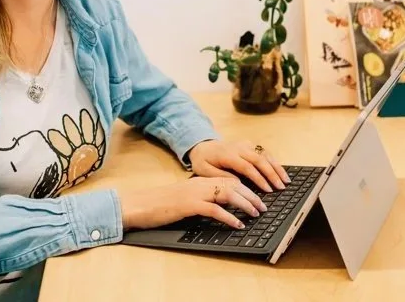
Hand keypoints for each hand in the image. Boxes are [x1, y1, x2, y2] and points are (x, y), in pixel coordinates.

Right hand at [118, 176, 267, 229]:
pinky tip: (237, 224)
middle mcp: (200, 183)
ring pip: (228, 193)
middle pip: (233, 184)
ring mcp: (195, 193)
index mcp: (200, 180)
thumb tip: (221, 207)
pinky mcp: (189, 205)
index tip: (258, 196)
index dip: (246, 188)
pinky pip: (214, 209)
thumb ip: (202, 199)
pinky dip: (229, 216)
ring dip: (245, 203)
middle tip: (264, 206)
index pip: (229, 179)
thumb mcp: (186, 198)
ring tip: (256, 213)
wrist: (140, 204)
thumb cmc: (161, 204)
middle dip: (252, 195)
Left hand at [187, 139, 290, 192]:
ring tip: (286, 181)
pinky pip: (264, 152)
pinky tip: (280, 171)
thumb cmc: (203, 161)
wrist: (202, 146)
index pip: (247, 167)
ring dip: (276, 167)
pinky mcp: (249, 144)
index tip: (267, 190)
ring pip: (264, 154)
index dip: (259, 178)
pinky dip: (274, 161)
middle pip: (259, 159)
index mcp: (227, 154)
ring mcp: (245, 144)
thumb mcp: (204, 171)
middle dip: (272, 174)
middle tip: (280, 187)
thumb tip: (238, 184)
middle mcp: (239, 147)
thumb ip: (221, 177)